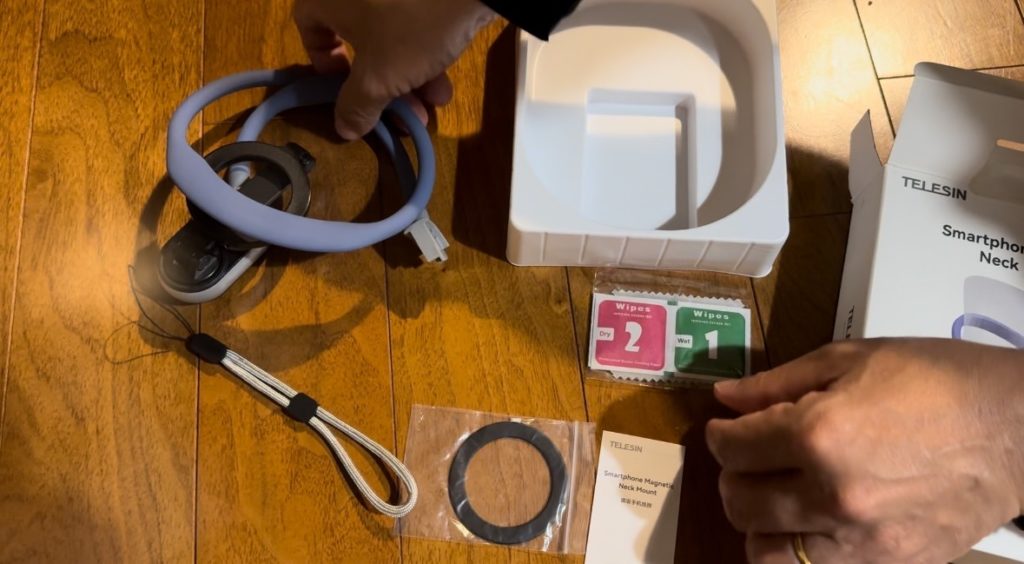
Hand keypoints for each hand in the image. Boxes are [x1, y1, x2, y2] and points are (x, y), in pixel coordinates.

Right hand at [293, 0, 495, 138]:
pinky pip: (414, 21)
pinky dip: (425, 50)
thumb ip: (357, 105)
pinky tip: (445, 81)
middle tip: (400, 112)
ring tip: (431, 105)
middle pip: (357, 39)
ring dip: (408, 76)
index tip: (346, 88)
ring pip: (390, 35)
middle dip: (381, 84)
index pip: (307, 26)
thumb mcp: (379, 78)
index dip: (324, 62)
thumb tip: (344, 128)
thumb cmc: (410, 27)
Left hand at [706, 338, 1023, 563]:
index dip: (720, 435)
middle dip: (733, 476)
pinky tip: (813, 520)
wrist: (1019, 427)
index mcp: (817, 434)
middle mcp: (830, 494)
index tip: (727, 429)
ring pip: (766, 552)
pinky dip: (800, 549)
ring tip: (775, 496)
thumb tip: (724, 398)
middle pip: (738, 502)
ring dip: (758, 523)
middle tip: (751, 459)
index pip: (731, 449)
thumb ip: (776, 383)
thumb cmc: (938, 380)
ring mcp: (860, 539)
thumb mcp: (851, 359)